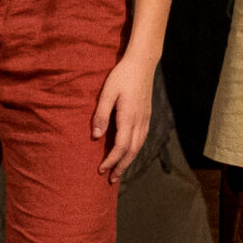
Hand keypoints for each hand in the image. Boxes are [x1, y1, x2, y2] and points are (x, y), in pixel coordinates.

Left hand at [91, 51, 156, 180]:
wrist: (142, 63)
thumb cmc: (122, 76)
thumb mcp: (107, 92)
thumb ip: (101, 114)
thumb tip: (95, 135)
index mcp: (128, 117)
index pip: (120, 146)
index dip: (111, 160)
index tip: (101, 169)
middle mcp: (139, 121)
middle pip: (132, 151)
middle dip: (121, 167)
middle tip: (111, 180)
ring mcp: (145, 119)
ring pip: (138, 147)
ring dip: (129, 161)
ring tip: (119, 171)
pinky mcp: (147, 116)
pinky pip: (142, 139)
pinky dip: (135, 150)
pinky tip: (129, 153)